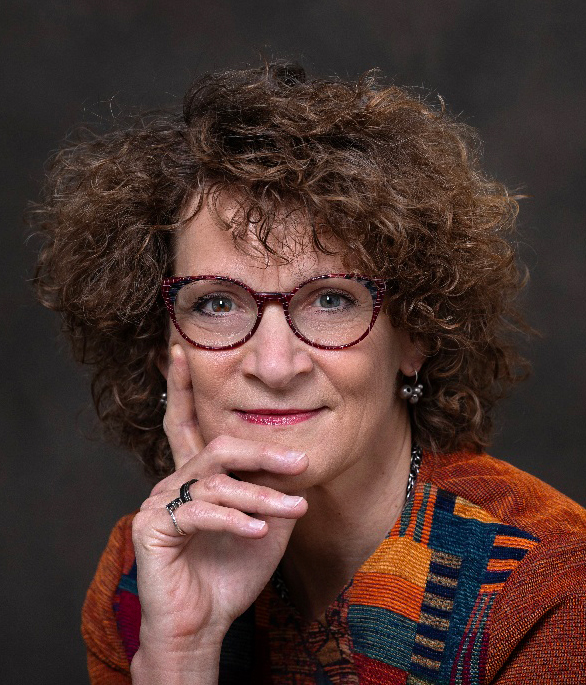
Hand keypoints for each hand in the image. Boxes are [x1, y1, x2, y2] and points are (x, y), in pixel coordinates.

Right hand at [131, 345, 307, 681]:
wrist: (205, 623)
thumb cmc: (233, 570)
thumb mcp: (264, 522)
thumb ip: (273, 489)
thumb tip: (298, 462)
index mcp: (196, 474)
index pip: (187, 421)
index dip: (182, 385)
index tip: (178, 349)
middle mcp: (173, 480)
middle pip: (216, 445)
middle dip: (260, 452)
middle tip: (298, 463)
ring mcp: (160, 502)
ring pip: (215, 481)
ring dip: (260, 496)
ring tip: (296, 510)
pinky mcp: (152, 527)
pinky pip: (200, 512)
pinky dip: (235, 520)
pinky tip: (259, 532)